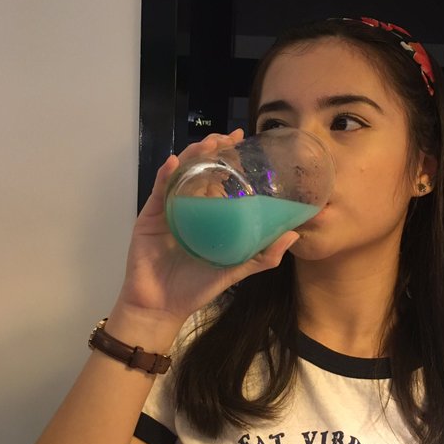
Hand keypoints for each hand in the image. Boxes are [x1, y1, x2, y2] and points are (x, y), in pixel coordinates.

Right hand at [114, 129, 298, 328]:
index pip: (219, 179)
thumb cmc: (197, 289)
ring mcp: (168, 210)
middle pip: (200, 169)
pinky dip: (166, 174)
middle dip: (214, 149)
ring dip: (194, 155)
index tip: (244, 141)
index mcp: (208, 216)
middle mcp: (188, 207)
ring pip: (180, 173)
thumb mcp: (236, 270)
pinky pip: (158, 190)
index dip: (230, 159)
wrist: (162, 307)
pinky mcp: (149, 216)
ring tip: (210, 144)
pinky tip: (176, 162)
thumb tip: (294, 234)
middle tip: (230, 137)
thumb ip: (263, 256)